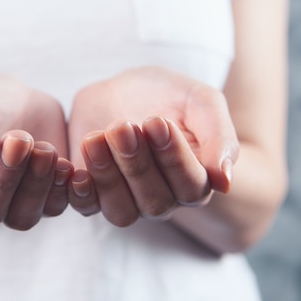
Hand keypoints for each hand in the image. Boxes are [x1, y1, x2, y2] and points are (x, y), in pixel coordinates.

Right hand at [0, 71, 72, 229]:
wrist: (14, 96)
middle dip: (3, 176)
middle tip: (17, 138)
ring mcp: (11, 206)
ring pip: (21, 217)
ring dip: (34, 185)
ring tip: (43, 148)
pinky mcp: (44, 199)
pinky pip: (53, 208)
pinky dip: (60, 190)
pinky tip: (64, 163)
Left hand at [67, 66, 237, 225]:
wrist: (123, 89)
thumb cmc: (169, 96)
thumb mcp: (201, 102)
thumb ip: (220, 136)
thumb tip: (225, 181)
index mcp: (195, 180)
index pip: (191, 187)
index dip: (174, 159)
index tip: (158, 122)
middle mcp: (164, 199)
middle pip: (155, 201)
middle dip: (136, 163)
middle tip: (122, 125)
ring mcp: (128, 200)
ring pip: (121, 211)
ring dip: (107, 176)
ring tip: (96, 138)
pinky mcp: (94, 194)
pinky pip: (88, 209)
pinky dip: (81, 195)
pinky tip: (76, 172)